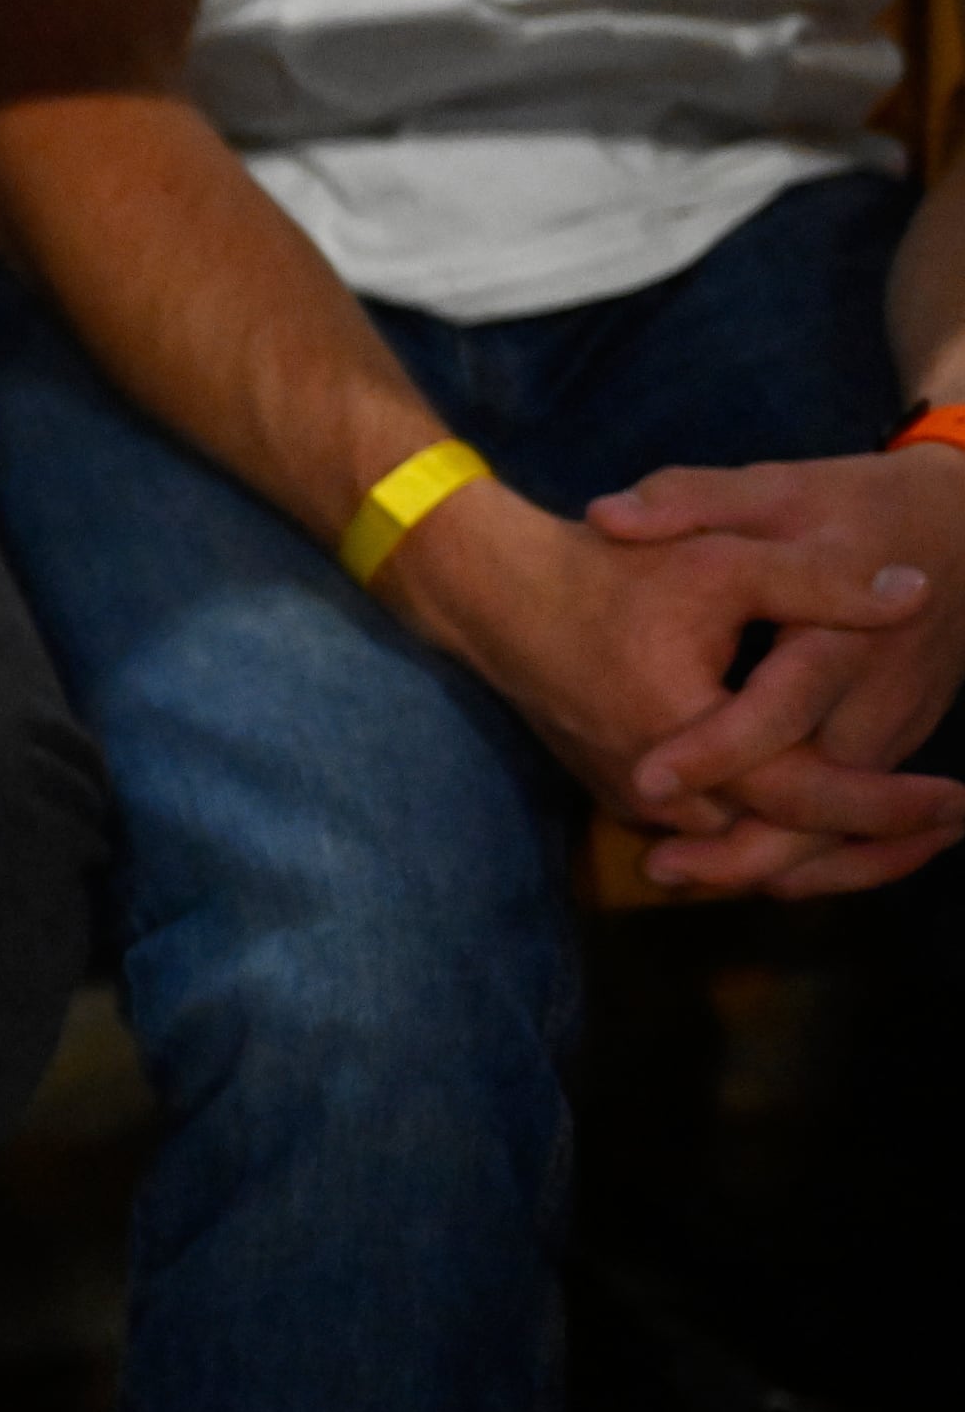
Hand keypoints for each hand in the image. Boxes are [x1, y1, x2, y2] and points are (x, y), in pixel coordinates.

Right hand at [380, 478, 963, 871]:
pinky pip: (714, 834)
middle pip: (784, 850)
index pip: (810, 799)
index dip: (890, 806)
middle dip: (874, 846)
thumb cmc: (604, 570)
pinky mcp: (627, 792)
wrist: (492, 592)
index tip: (956, 800)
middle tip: (950, 826)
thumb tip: (918, 589)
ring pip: (747, 852)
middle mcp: (659, 791)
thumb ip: (822, 581)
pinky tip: (824, 814)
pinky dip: (773, 834)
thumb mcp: (720, 560)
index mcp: (689, 739)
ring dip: (826, 848)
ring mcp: (638, 800)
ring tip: (907, 832)